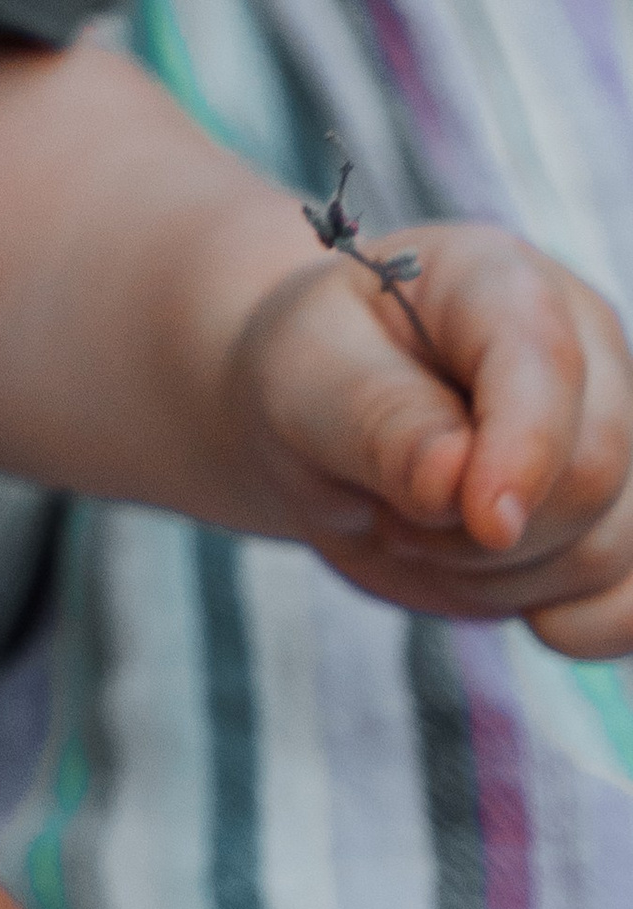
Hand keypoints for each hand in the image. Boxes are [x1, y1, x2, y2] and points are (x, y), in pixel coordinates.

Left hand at [231, 220, 632, 654]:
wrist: (321, 423)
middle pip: (593, 472)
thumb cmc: (313, 377)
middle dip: (479, 532)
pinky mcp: (620, 518)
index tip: (479, 518)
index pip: (544, 363)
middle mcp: (584, 349)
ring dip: (499, 579)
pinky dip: (578, 625)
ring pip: (610, 550)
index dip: (523, 450)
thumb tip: (454, 482)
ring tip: (423, 531)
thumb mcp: (306, 377)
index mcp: (497, 282)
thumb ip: (377, 420)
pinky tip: (521, 608)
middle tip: (392, 514)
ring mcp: (616, 435)